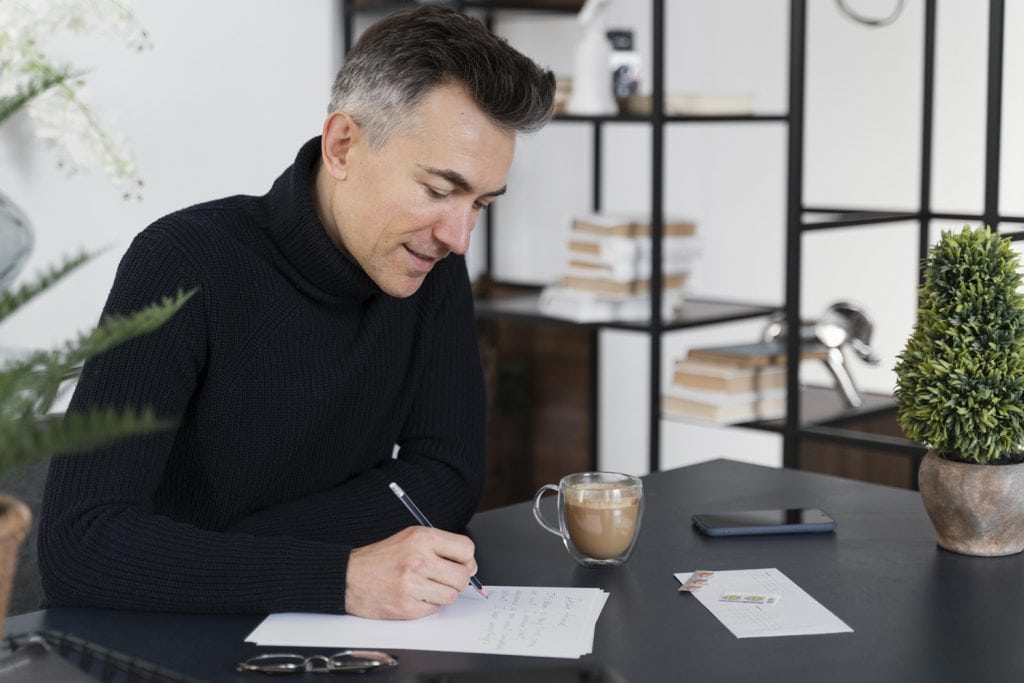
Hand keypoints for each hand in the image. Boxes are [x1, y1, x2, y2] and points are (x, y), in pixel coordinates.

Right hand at [344, 526, 477, 619]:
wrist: (349, 578)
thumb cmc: (380, 558)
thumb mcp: (410, 538)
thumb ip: (440, 546)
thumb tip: (470, 564)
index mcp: (422, 538)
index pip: (466, 549)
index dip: (467, 559)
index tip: (462, 564)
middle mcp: (419, 560)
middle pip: (462, 576)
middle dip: (458, 580)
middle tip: (444, 579)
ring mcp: (413, 585)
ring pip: (451, 596)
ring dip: (442, 594)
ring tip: (425, 587)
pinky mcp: (407, 607)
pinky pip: (434, 609)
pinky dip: (428, 605)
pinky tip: (413, 596)